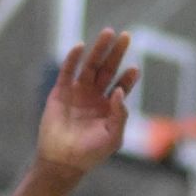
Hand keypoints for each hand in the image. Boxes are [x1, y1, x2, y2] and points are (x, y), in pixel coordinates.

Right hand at [36, 29, 140, 176]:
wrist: (62, 162)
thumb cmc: (90, 153)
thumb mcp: (113, 137)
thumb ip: (120, 114)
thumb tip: (119, 91)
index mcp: (109, 106)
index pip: (121, 84)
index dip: (128, 76)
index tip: (134, 69)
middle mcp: (94, 95)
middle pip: (108, 68)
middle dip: (116, 53)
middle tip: (126, 36)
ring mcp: (77, 92)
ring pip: (90, 65)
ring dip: (99, 49)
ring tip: (108, 33)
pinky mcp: (60, 92)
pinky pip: (67, 71)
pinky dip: (73, 59)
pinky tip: (80, 46)